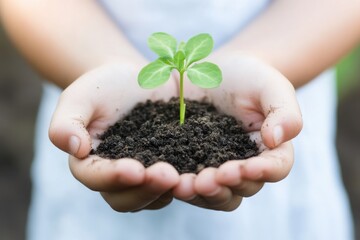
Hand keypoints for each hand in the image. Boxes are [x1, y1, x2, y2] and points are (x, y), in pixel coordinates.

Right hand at [50, 62, 181, 211]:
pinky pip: (175, 183)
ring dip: (168, 191)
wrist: (134, 81)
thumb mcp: (81, 97)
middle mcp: (115, 177)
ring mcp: (143, 176)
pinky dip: (186, 182)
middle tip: (168, 175)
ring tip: (186, 177)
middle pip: (125, 198)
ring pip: (152, 197)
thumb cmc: (104, 87)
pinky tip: (202, 171)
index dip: (113, 176)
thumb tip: (74, 148)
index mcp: (90, 163)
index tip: (134, 168)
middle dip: (146, 189)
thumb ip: (67, 122)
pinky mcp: (168, 168)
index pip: (95, 177)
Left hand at [172, 52, 301, 210]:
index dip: (264, 171)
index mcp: (269, 148)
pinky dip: (178, 183)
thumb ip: (283, 111)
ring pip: (214, 193)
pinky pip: (186, 180)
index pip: (275, 167)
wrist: (211, 71)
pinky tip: (167, 178)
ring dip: (200, 193)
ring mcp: (215, 167)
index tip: (247, 168)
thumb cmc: (247, 77)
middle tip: (208, 180)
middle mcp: (244, 165)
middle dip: (226, 187)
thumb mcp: (269, 86)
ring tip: (184, 185)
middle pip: (242, 188)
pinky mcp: (189, 163)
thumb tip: (276, 140)